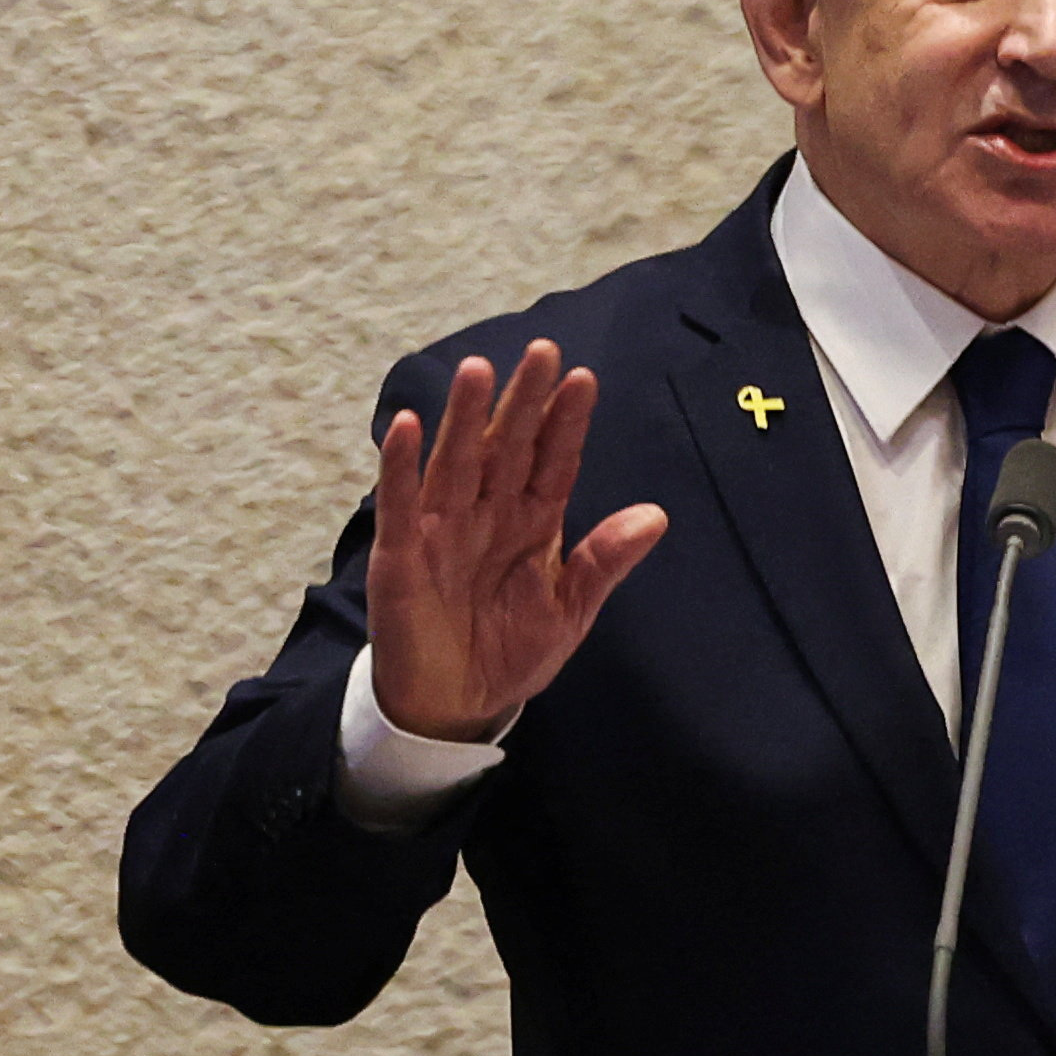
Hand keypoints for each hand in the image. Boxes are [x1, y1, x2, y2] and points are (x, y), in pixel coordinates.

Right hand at [364, 339, 670, 741]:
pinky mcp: (401, 555)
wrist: (457, 705)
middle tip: (542, 351)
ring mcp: (441, 529)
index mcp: (532, 521)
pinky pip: (399, 503)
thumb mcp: (569, 611)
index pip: (551, 461)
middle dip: (523, 401)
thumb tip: (656, 516)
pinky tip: (407, 426)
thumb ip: (604, 562)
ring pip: (455, 462)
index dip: (565, 423)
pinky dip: (400, 466)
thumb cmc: (510, 651)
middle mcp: (487, 513)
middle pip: (506, 447)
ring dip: (464, 418)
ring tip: (478, 371)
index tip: (584, 380)